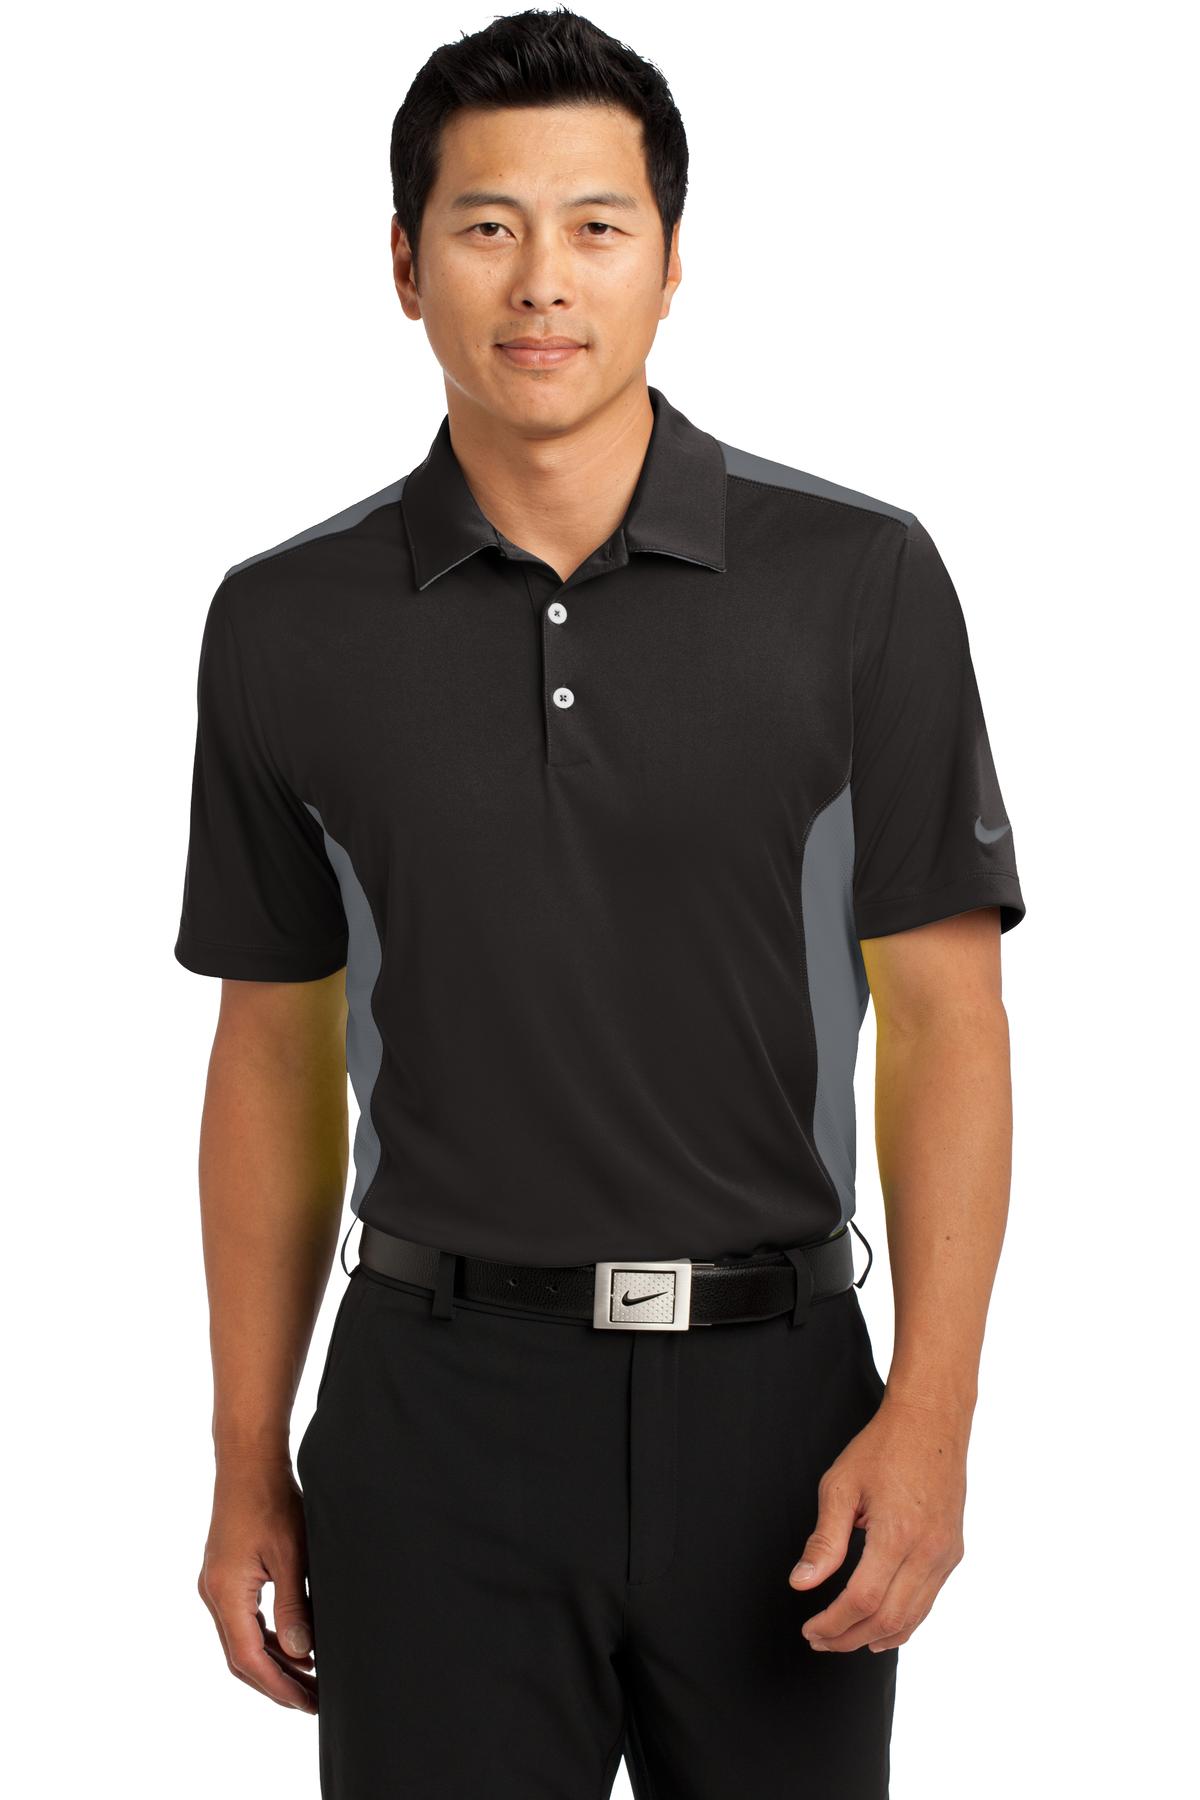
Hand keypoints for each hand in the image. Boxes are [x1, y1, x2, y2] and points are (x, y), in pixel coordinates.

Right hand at [198, 1456, 317, 1711]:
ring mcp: (216, 1584)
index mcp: (226, 1593)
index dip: (279, 1686)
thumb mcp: (291, 1555)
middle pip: (241, 1657)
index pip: (249, 1659)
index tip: (308, 1703)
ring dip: (273, 1661)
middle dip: (277, 1683)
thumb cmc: (271, 1500)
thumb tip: (301, 1655)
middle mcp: (213, 1594)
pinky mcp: (224, 1573)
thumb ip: (294, 1607)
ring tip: (310, 1678)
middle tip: (313, 1701)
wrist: (248, 1459)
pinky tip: (295, 1643)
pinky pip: (243, 1619)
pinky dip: (268, 1637)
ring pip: (242, 1640)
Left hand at [787, 1396, 966, 1651]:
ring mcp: (945, 1555)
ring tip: (843, 1639)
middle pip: (887, 1619)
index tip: (810, 1628)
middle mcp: (928, 1551)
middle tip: (820, 1640)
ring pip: (912, 1617)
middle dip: (849, 1637)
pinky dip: (903, 1623)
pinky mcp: (953, 1552)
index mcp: (898, 1534)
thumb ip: (824, 1540)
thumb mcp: (841, 1485)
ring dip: (876, 1637)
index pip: (862, 1600)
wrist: (931, 1422)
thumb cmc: (883, 1447)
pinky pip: (928, 1602)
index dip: (833, 1622)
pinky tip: (882, 1630)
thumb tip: (802, 1582)